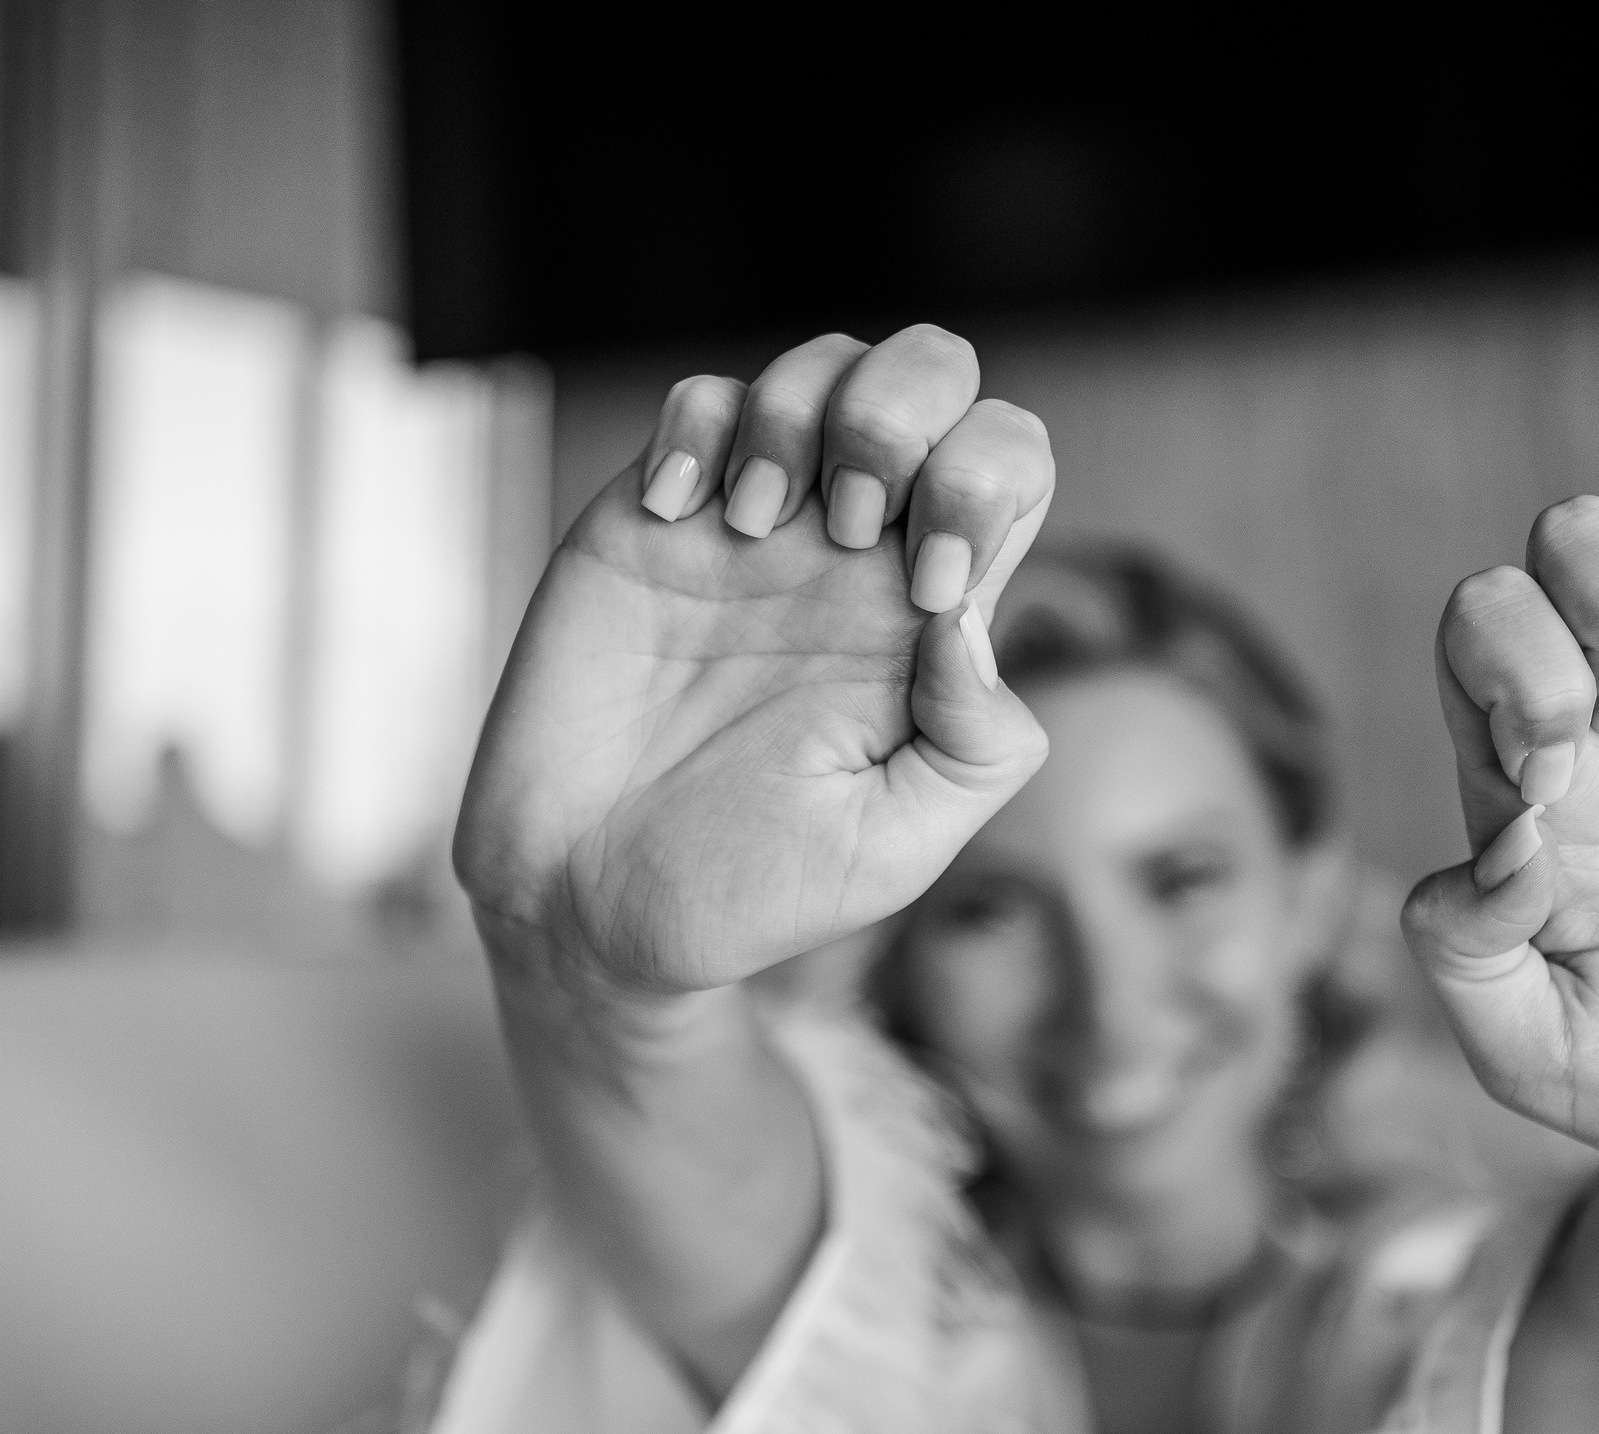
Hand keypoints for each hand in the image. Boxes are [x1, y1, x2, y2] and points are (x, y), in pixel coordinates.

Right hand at [456, 327, 1054, 993]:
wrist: (588, 904)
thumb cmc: (749, 888)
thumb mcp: (895, 848)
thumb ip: (975, 743)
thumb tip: (973, 616)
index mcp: (930, 616)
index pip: (1010, 467)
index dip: (989, 487)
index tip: (925, 595)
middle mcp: (855, 550)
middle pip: (934, 375)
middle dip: (904, 414)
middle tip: (846, 529)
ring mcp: (754, 524)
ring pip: (821, 364)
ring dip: (801, 415)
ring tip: (751, 528)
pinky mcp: (652, 519)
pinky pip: (701, 402)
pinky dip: (699, 431)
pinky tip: (673, 521)